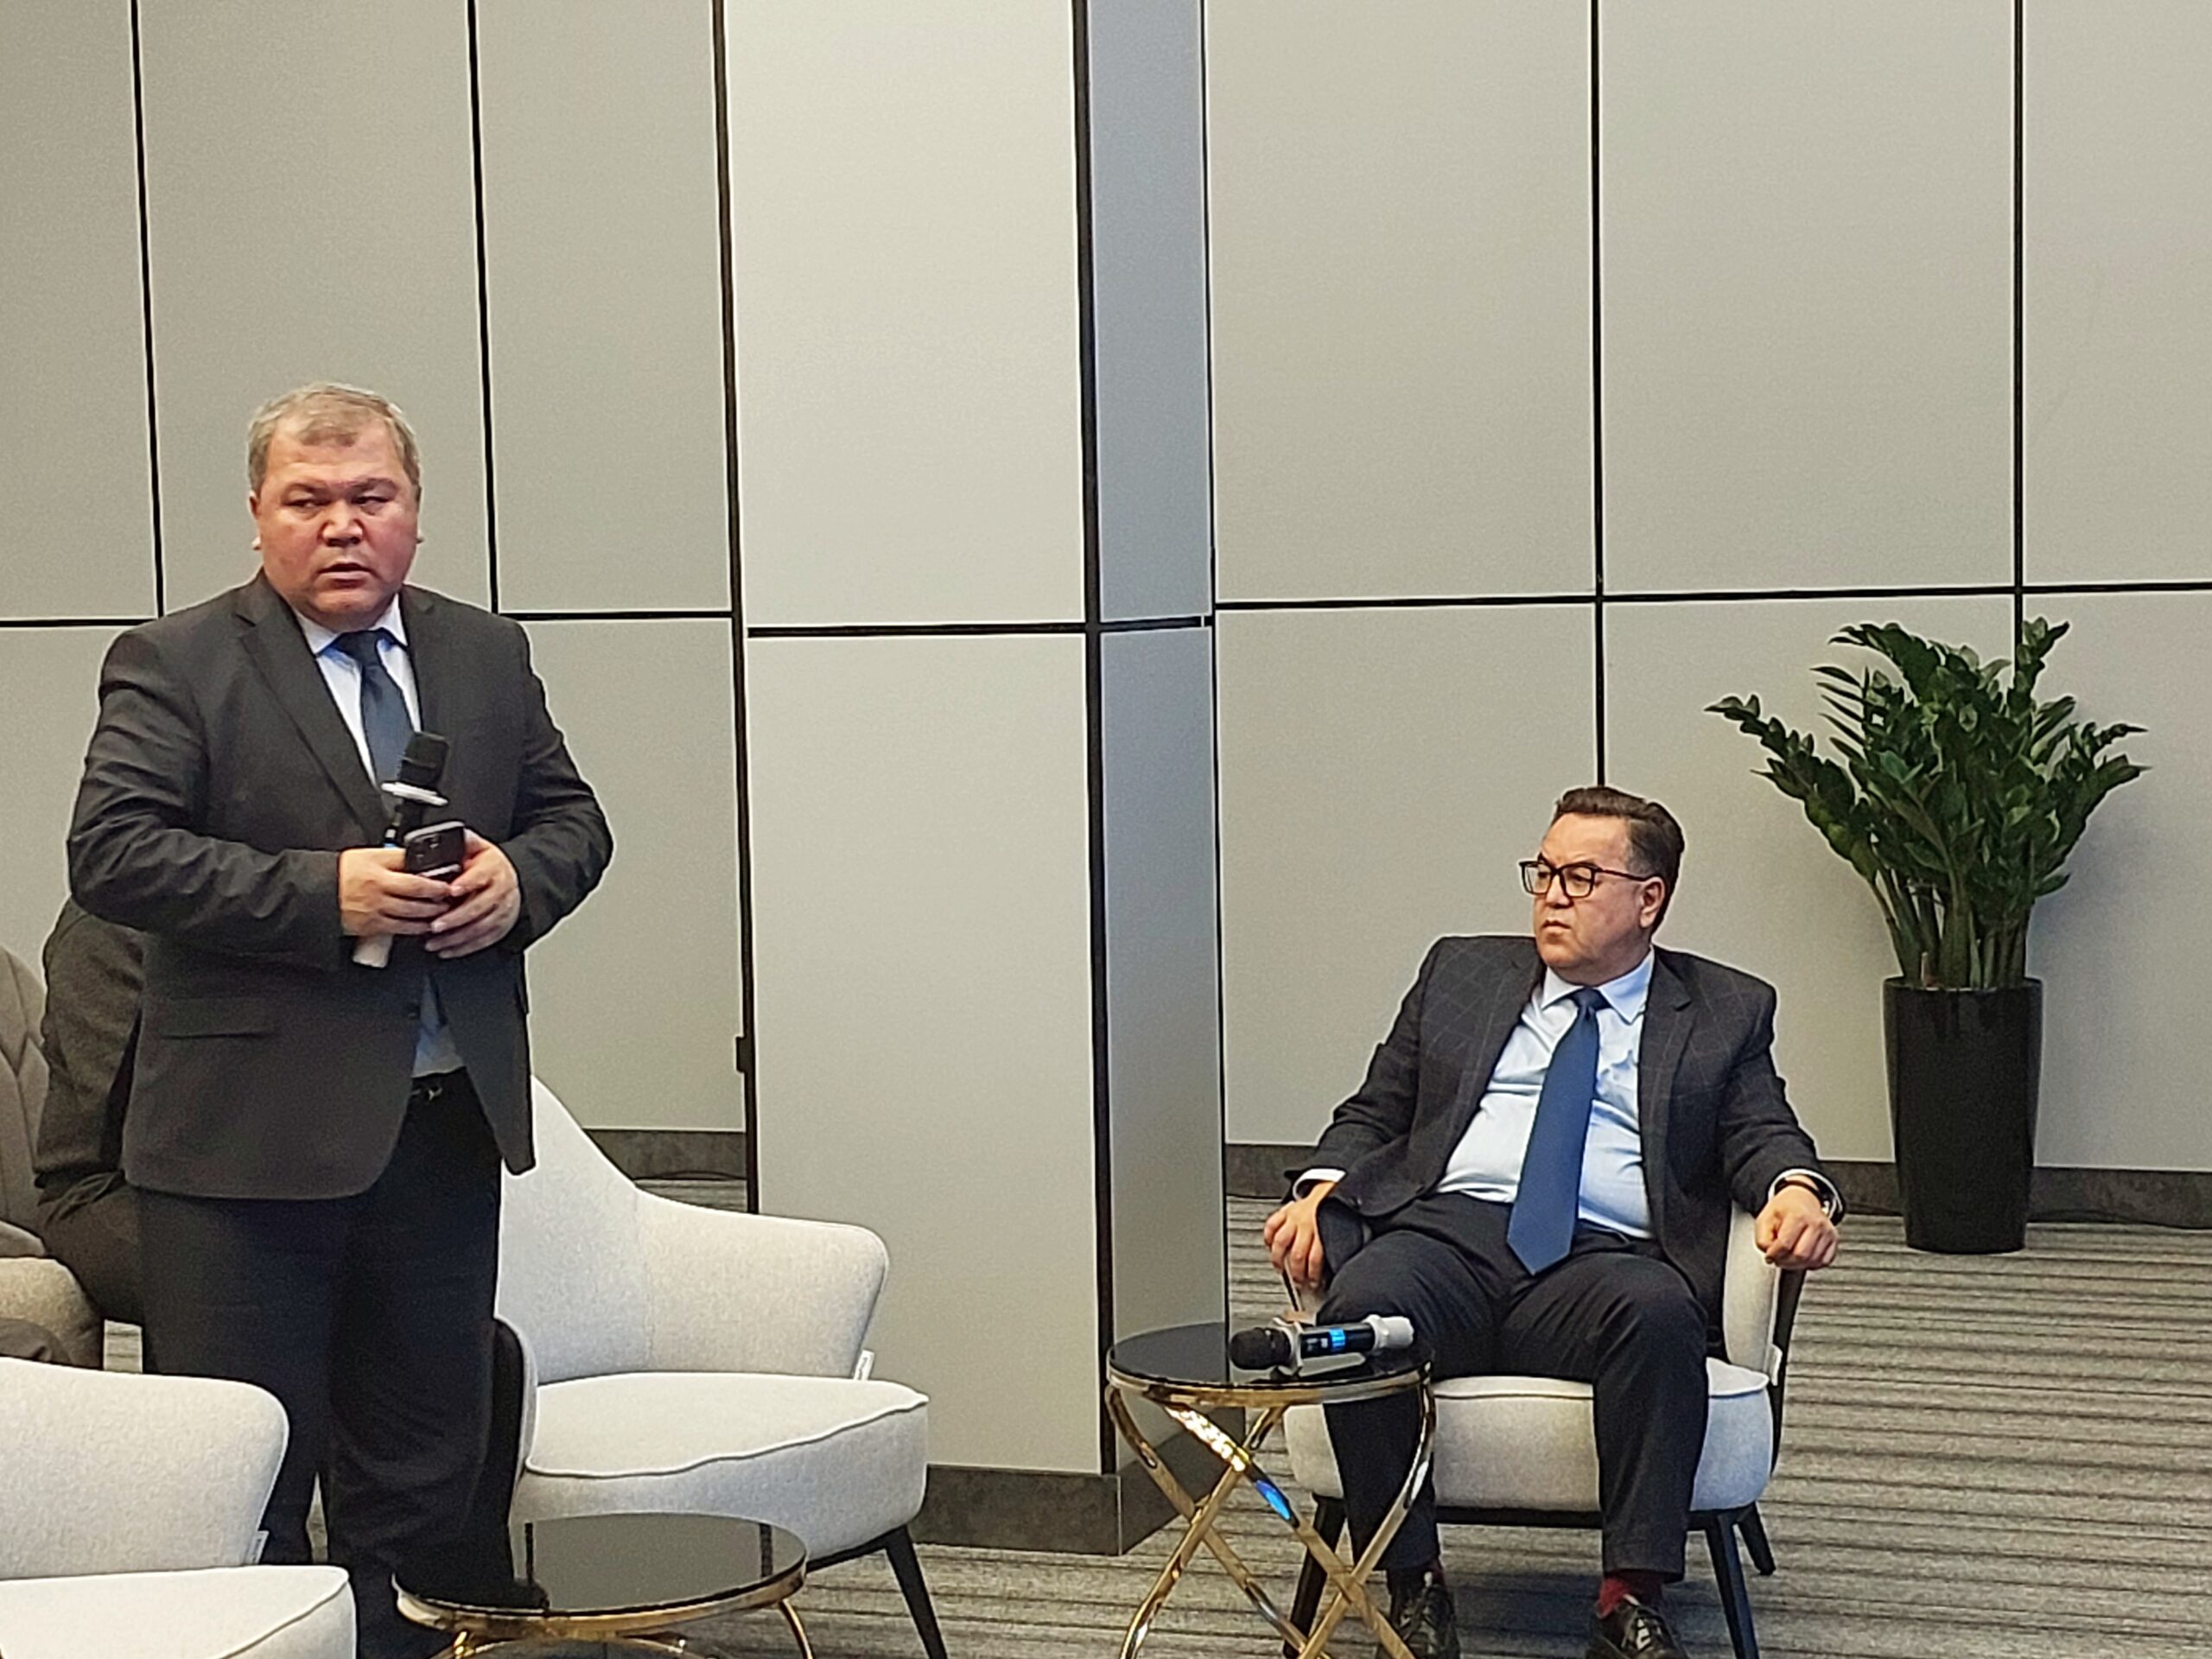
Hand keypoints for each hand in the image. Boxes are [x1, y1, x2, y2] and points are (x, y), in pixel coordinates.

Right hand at [338, 847, 454, 938]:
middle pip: (415, 897)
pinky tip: (425, 926)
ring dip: (430, 914)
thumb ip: (396, 857)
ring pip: (410, 915)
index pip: (413, 877)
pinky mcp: (371, 926)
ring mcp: (374, 911)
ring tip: (442, 911)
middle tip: (450, 898)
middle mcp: (376, 891)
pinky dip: (415, 928)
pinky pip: (399, 929)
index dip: (435, 882)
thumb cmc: (344, 872)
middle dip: (437, 899)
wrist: (317, 892)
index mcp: (377, 871)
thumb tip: (420, 858)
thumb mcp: (370, 855)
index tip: (448, 882)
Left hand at [427, 832, 522, 958]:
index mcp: (493, 868)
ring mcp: (503, 910)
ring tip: (434, 941)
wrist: (510, 879)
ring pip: (481, 927)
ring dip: (457, 937)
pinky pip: (484, 940)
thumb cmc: (487, 864)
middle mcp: (501, 890)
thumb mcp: (478, 846)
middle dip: (456, 918)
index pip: (481, 876)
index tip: (451, 890)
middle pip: (480, 907)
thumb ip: (464, 841)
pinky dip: (465, 948)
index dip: (467, 883)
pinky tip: (447, 950)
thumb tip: (450, 835)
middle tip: (435, 925)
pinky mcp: (501, 926)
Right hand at [1263, 1181, 1336, 1288]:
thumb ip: (1337, 1247)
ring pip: (1280, 1241)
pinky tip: (1269, 1246)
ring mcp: (1294, 1217)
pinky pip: (1271, 1224)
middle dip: (1296, 1272)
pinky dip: (1267, 1236)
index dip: (1313, 1275)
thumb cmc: (1337, 1211)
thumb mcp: (1343, 1230)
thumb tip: (1338, 1267)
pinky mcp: (1285, 1210)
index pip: (1315, 1259)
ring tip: (1280, 1269)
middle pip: (1297, 1254)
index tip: (1314, 1285)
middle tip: (1298, 1282)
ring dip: (1278, 1258)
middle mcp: (1307, 1224)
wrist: (1332, 1188)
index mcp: (1323, 1230)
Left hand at [1756, 1183, 1838, 1270]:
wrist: (1801, 1199)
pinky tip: (1802, 1257)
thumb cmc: (1783, 1209)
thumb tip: (1770, 1255)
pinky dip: (1811, 1264)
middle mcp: (1815, 1224)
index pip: (1785, 1244)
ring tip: (1788, 1257)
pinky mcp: (1833, 1240)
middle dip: (1786, 1262)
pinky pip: (1824, 1261)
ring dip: (1797, 1265)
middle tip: (1778, 1258)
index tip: (1769, 1256)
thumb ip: (1763, 1239)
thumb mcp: (1765, 1219)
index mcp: (1797, 1216)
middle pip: (1801, 1255)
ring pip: (1812, 1261)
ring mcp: (1827, 1232)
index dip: (1774, 1255)